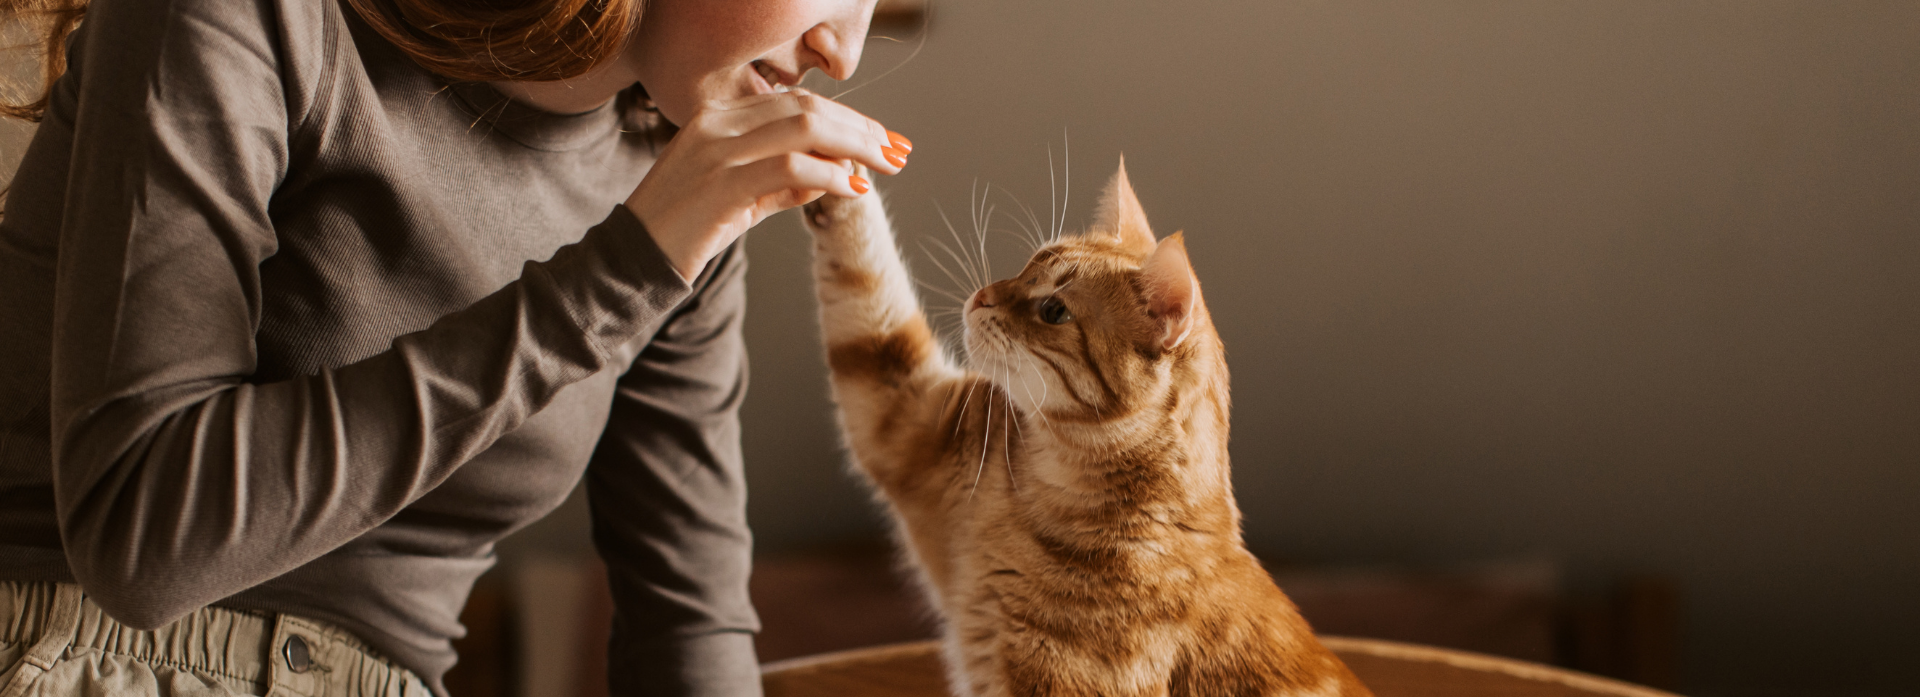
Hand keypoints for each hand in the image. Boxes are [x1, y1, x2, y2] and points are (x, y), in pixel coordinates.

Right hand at [625, 89, 912, 280]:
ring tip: (886, 167)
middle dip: (860, 128)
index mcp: (718, 116)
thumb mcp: (741, 197)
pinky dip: (830, 175)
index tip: (882, 138)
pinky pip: (791, 168)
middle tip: (897, 151)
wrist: (634, 259)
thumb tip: (837, 174)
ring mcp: (718, 150)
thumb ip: (784, 182)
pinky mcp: (723, 184)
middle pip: (807, 108)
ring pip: (804, 129)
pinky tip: (854, 189)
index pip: (796, 102)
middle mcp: (717, 123)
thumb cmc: (688, 229)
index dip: (847, 117)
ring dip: (855, 146)